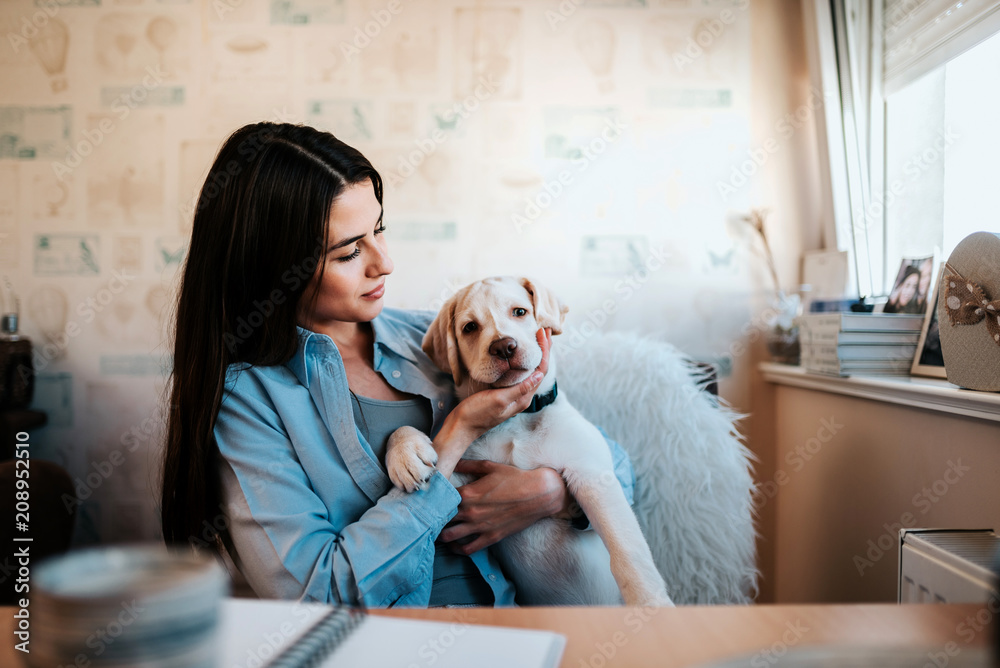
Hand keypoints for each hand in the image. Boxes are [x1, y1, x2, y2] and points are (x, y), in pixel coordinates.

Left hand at [440, 459, 568, 554]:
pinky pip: (468, 549)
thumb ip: (469, 465)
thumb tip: (453, 462)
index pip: (440, 498)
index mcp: (468, 493)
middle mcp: (470, 511)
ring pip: (449, 536)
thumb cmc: (515, 478)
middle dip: (433, 517)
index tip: (427, 498)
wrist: (539, 494)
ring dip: (441, 534)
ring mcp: (480, 526)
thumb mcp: (490, 466)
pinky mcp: (491, 537)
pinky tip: (454, 545)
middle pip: (441, 518)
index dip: (432, 498)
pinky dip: (457, 549)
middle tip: (428, 516)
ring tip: (437, 531)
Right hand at [452, 328, 551, 434]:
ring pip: (531, 371)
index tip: (542, 333)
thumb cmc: (478, 413)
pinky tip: (520, 355)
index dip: (544, 351)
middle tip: (544, 330)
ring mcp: (515, 395)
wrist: (463, 425)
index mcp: (523, 398)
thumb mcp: (499, 399)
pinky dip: (524, 361)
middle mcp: (522, 396)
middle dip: (543, 350)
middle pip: (539, 369)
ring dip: (535, 354)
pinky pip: (521, 374)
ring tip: (536, 339)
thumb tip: (539, 374)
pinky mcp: (506, 393)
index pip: (541, 370)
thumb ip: (520, 389)